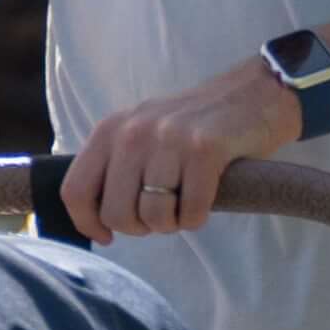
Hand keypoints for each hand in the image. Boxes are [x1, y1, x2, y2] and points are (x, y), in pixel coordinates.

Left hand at [66, 55, 304, 245]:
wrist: (255, 94)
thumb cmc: (195, 126)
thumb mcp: (143, 133)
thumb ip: (116, 166)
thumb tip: (96, 219)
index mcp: (110, 130)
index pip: (75, 190)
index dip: (87, 223)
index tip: (107, 236)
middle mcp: (133, 132)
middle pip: (116, 213)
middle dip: (140, 227)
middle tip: (161, 216)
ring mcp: (169, 139)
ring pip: (153, 216)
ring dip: (172, 224)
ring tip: (183, 206)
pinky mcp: (205, 149)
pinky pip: (190, 211)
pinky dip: (197, 217)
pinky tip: (204, 201)